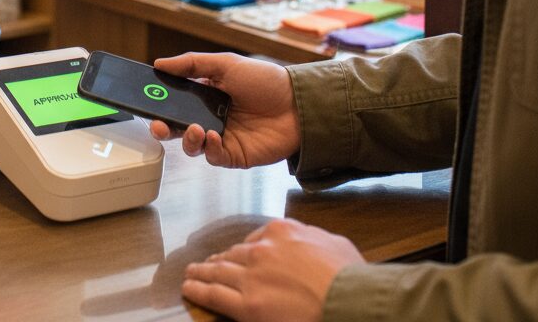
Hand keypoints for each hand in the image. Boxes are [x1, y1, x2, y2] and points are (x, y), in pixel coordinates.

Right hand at [147, 52, 299, 167]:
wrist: (298, 104)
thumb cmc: (265, 80)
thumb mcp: (226, 64)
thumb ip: (191, 64)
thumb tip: (159, 62)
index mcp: (206, 94)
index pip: (175, 100)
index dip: (160, 103)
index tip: (147, 102)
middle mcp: (210, 117)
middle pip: (177, 126)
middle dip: (164, 128)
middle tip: (158, 126)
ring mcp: (222, 137)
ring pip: (191, 145)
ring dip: (187, 139)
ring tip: (194, 129)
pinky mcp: (234, 155)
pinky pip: (213, 157)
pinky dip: (209, 149)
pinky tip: (214, 137)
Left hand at [182, 218, 363, 321]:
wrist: (348, 300)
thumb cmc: (347, 277)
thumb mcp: (333, 242)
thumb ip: (312, 238)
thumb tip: (309, 241)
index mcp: (281, 232)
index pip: (255, 239)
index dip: (244, 249)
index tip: (238, 254)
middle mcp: (261, 250)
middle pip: (233, 254)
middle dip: (219, 259)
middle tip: (207, 263)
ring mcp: (251, 276)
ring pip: (219, 271)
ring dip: (202, 272)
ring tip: (192, 273)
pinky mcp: (247, 305)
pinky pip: (214, 294)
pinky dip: (198, 290)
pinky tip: (189, 288)